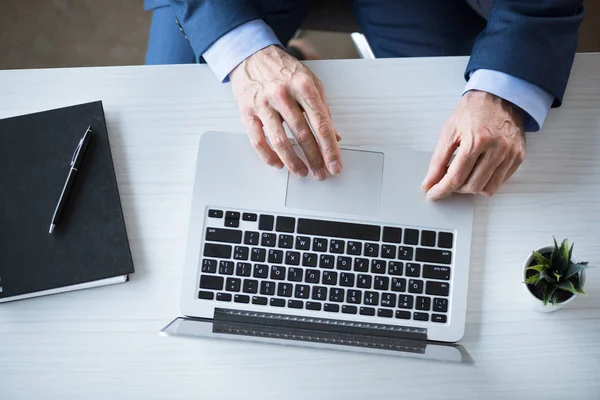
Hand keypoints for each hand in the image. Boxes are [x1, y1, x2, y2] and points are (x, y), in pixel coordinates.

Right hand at [229, 45, 341, 179]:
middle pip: (302, 135)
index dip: (330, 149)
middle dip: (314, 159)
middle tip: (320, 173)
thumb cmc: (283, 69)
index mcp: (304, 86)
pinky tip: (278, 163)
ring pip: (279, 141)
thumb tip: (334, 136)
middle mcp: (283, 94)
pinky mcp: (247, 111)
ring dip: (292, 162)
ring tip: (301, 171)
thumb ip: (322, 110)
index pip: (321, 124)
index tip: (335, 165)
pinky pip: (258, 140)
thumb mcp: (310, 83)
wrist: (252, 55)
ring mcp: (263, 103)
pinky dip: (268, 156)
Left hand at [422, 90, 525, 199]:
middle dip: (456, 189)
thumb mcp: (449, 132)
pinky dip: (486, 181)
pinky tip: (477, 171)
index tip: (432, 194)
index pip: (456, 177)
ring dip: (471, 188)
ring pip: (488, 188)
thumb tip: (429, 182)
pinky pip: (500, 181)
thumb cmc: (473, 110)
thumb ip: (438, 160)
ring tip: (463, 176)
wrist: (499, 96)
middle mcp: (497, 149)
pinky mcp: (519, 157)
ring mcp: (510, 154)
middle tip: (447, 181)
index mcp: (477, 141)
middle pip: (473, 186)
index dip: (442, 189)